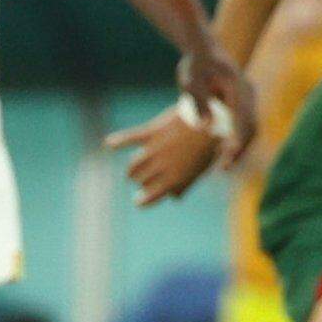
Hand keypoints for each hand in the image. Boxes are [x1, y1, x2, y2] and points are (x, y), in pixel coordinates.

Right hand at [104, 102, 224, 204]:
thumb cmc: (209, 148)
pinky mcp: (152, 132)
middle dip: (142, 183)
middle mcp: (162, 167)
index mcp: (175, 179)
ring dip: (132, 170)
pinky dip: (119, 140)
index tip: (139, 202)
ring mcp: (155, 150)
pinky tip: (109, 143)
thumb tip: (174, 198)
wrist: (212, 119)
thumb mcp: (200, 171)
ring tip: (132, 173)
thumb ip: (185, 185)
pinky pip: (131, 138)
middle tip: (143, 182)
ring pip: (134, 165)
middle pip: (142, 181)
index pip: (152, 196)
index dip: (144, 200)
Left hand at [180, 46, 259, 157]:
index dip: (237, 138)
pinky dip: (236, 141)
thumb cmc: (196, 64)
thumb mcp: (192, 79)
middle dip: (240, 149)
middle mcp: (248, 94)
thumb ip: (198, 101)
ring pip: (250, 129)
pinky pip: (244, 127)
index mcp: (239, 87)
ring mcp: (248, 100)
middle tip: (224, 168)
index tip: (228, 155)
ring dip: (239, 148)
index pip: (243, 117)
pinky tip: (221, 153)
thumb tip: (205, 127)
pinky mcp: (243, 105)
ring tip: (223, 166)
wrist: (203, 51)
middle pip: (251, 126)